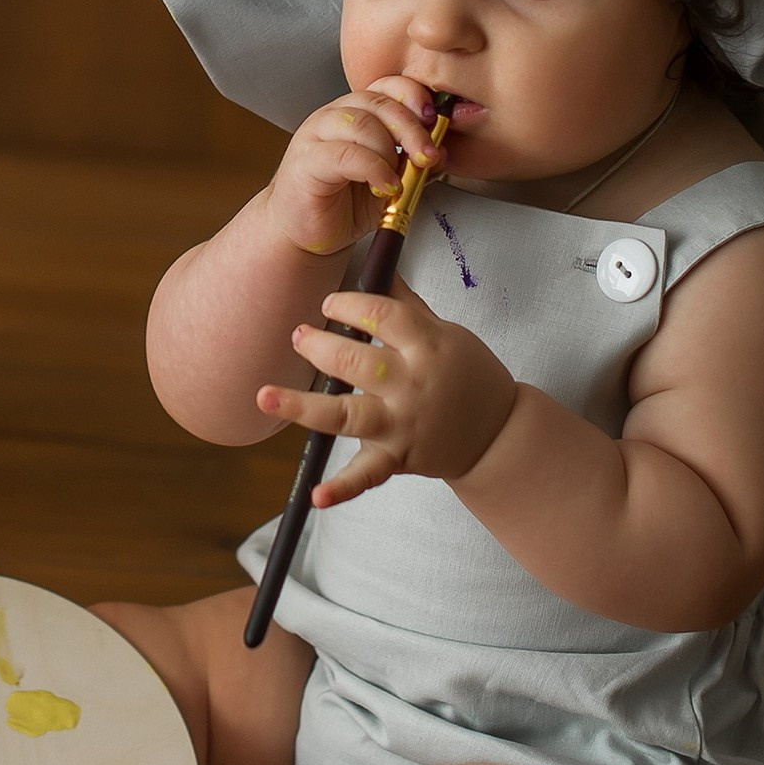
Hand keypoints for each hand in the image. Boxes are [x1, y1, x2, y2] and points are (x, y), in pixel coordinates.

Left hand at [255, 279, 517, 502]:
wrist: (498, 434)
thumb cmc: (470, 375)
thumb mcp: (446, 332)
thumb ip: (406, 305)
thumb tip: (377, 268)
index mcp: (427, 345)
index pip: (380, 315)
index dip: (349, 304)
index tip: (331, 303)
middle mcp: (411, 385)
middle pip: (355, 362)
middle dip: (319, 346)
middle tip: (299, 336)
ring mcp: (402, 424)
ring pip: (346, 415)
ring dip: (302, 408)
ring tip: (264, 396)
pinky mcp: (398, 458)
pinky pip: (367, 476)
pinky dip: (342, 489)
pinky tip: (316, 496)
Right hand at [263, 78, 452, 259]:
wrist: (307, 234)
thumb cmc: (344, 203)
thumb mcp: (390, 180)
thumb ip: (413, 163)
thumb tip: (442, 152)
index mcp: (356, 113)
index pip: (387, 86)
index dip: (414, 97)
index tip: (436, 120)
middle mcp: (335, 116)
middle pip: (378, 102)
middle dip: (412, 128)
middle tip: (429, 155)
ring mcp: (316, 135)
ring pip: (362, 124)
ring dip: (392, 151)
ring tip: (402, 179)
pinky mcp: (306, 161)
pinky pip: (346, 155)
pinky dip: (375, 170)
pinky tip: (387, 185)